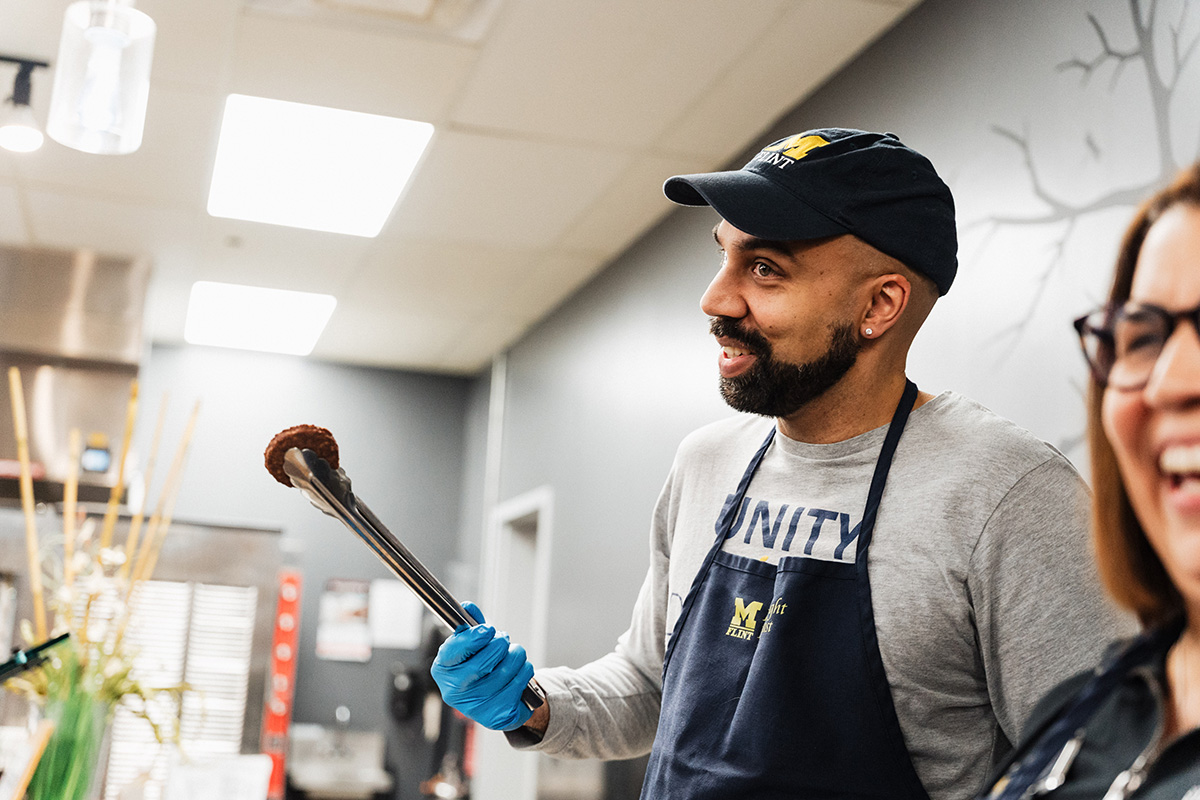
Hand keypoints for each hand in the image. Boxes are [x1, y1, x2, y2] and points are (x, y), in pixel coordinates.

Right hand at [431, 602, 534, 730]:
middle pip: (484, 661)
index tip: (487, 629)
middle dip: (499, 644)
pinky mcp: (499, 715)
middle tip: (503, 639)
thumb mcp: (470, 647)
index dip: (473, 637)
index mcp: (443, 671)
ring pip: (506, 669)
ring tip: (513, 654)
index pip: (454, 651)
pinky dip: (524, 670)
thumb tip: (468, 606)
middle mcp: (455, 693)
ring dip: (516, 654)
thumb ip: (470, 627)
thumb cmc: (480, 669)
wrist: (494, 703)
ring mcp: (476, 707)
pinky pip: (520, 682)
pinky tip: (518, 671)